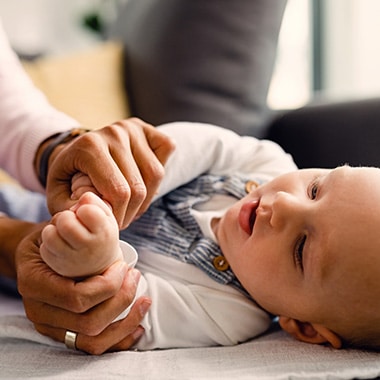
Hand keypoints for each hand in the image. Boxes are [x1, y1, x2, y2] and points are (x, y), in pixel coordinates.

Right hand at [16, 228, 150, 353]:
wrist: (33, 254)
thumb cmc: (48, 237)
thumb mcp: (56, 226)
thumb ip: (76, 225)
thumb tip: (103, 210)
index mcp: (34, 284)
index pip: (78, 297)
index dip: (108, 285)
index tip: (124, 266)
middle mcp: (39, 311)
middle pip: (89, 323)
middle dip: (121, 301)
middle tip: (136, 277)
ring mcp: (50, 325)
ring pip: (92, 340)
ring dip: (125, 321)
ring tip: (144, 301)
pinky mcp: (62, 332)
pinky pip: (91, 346)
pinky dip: (118, 338)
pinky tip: (138, 326)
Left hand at [40, 192, 121, 278]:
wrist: (100, 265)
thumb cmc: (101, 234)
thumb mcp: (105, 217)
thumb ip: (95, 202)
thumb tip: (82, 197)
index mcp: (104, 233)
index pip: (86, 211)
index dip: (83, 208)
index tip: (85, 214)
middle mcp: (89, 248)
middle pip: (65, 222)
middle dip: (65, 216)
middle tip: (70, 220)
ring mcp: (72, 259)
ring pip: (50, 234)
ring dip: (53, 228)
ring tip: (62, 230)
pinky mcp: (58, 265)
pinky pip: (44, 247)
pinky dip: (49, 241)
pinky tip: (60, 243)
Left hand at [45, 118, 174, 228]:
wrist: (76, 151)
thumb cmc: (70, 176)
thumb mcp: (58, 195)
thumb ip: (70, 209)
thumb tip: (89, 214)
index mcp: (89, 146)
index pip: (119, 192)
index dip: (120, 216)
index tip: (112, 224)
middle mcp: (113, 133)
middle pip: (139, 186)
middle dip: (133, 212)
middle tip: (122, 219)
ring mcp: (132, 128)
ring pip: (156, 173)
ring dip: (147, 197)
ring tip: (132, 206)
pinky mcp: (146, 128)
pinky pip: (167, 149)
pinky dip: (159, 171)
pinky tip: (144, 183)